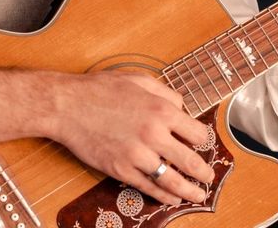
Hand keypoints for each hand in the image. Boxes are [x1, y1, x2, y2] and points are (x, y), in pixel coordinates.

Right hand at [48, 71, 214, 205]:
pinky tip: (172, 198)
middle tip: (210, 177)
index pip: (197, 133)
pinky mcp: (120, 170)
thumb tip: (182, 107)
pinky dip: (164, 196)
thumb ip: (166, 94)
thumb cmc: (101, 90)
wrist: (68, 106)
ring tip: (198, 195)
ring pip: (172, 180)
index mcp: (162, 110)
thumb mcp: (140, 80)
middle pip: (190, 161)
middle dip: (204, 172)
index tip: (202, 144)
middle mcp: (154, 134)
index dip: (203, 140)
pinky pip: (148, 187)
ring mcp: (137, 155)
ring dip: (189, 190)